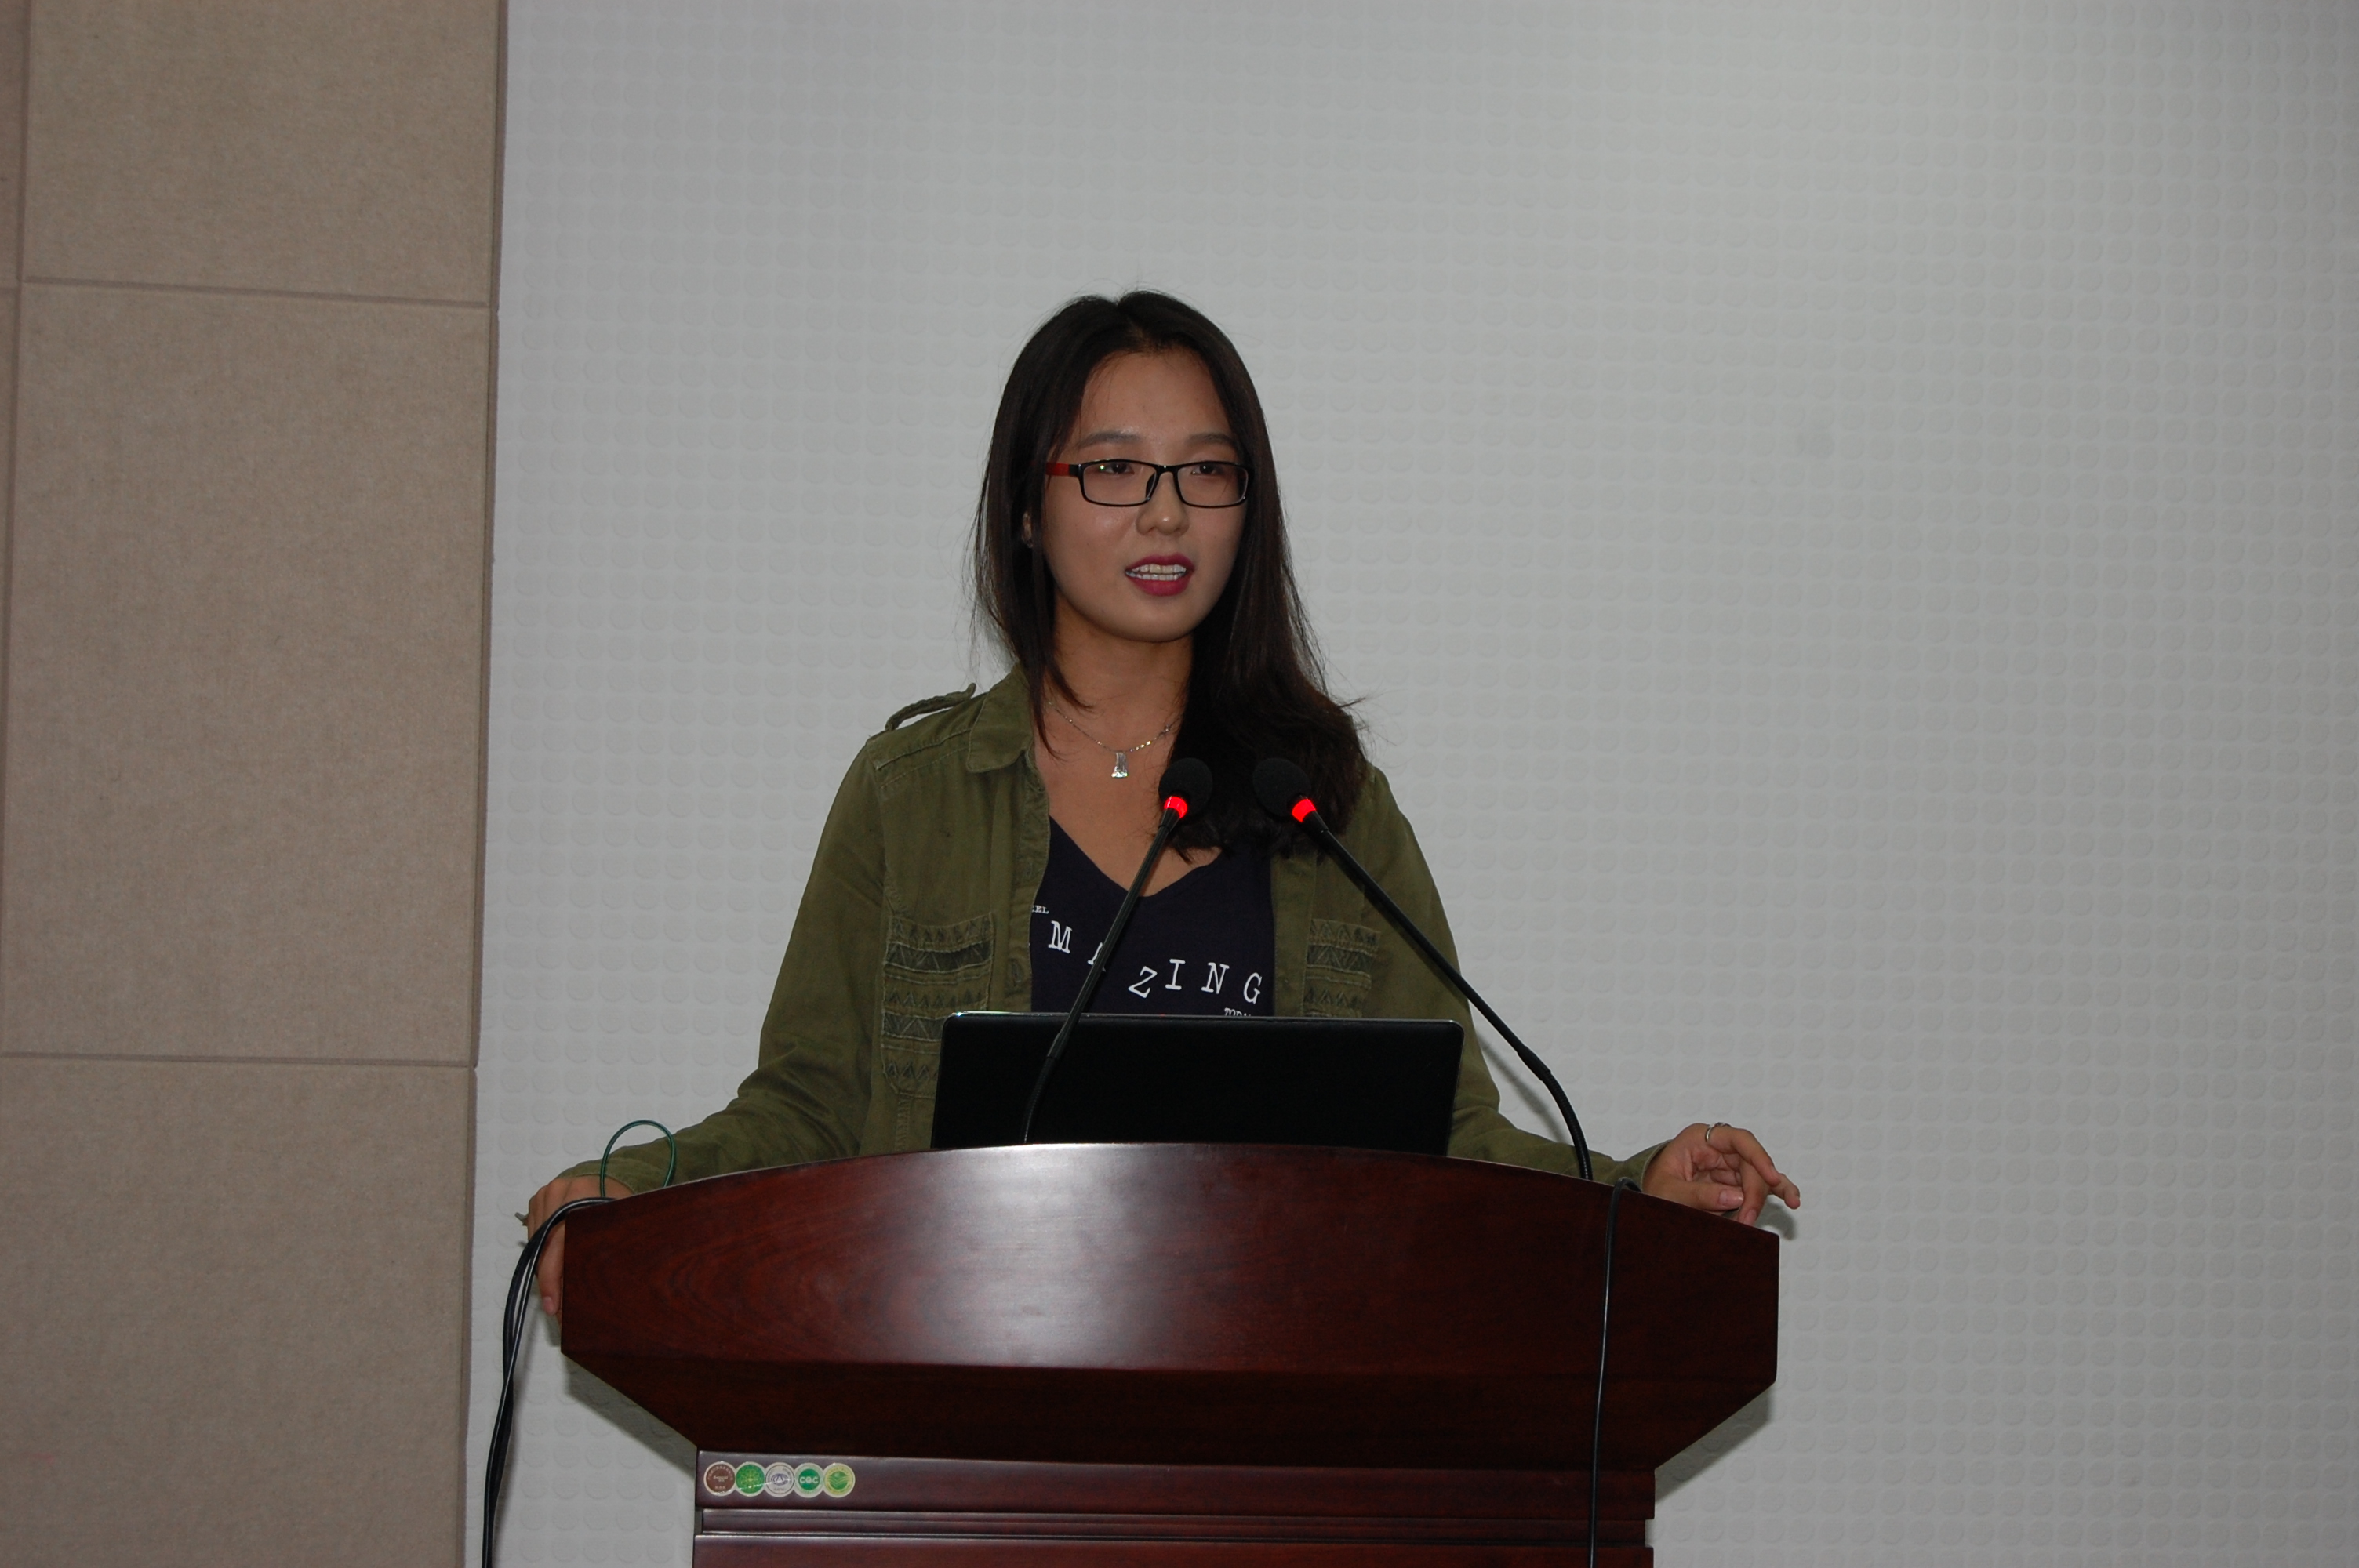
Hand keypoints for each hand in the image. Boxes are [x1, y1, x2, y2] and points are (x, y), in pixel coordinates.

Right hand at [523, 1174, 631, 1319]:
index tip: (554, 1305)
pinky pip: (533, 1234)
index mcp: (581, 1196)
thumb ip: (610, 1246)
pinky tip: (555, 1262)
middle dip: (547, 1281)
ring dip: (544, 1267)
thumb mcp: (621, 1223)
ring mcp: (545, 1194)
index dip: (552, 1279)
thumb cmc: (620, 1203)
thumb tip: (599, 1291)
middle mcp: (559, 1193)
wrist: (612, 1178)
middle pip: (544, 1247)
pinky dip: (541, 1251)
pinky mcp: (537, 1199)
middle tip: (555, 1307)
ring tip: (557, 1288)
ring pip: (536, 1244)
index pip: (557, 1243)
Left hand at [1641, 1123, 1797, 1226]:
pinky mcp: (1735, 1182)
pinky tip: (1791, 1199)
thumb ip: (1700, 1195)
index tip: (1770, 1176)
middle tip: (1748, 1217)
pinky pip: (1760, 1185)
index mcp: (1700, 1139)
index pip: (1738, 1140)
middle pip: (1751, 1164)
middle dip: (1754, 1191)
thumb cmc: (1654, 1187)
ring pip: (1759, 1175)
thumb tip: (1736, 1198)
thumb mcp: (1669, 1192)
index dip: (1758, 1156)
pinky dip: (1774, 1192)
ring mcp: (1729, 1165)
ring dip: (1765, 1196)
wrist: (1649, 1197)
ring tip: (1786, 1206)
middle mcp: (1719, 1148)